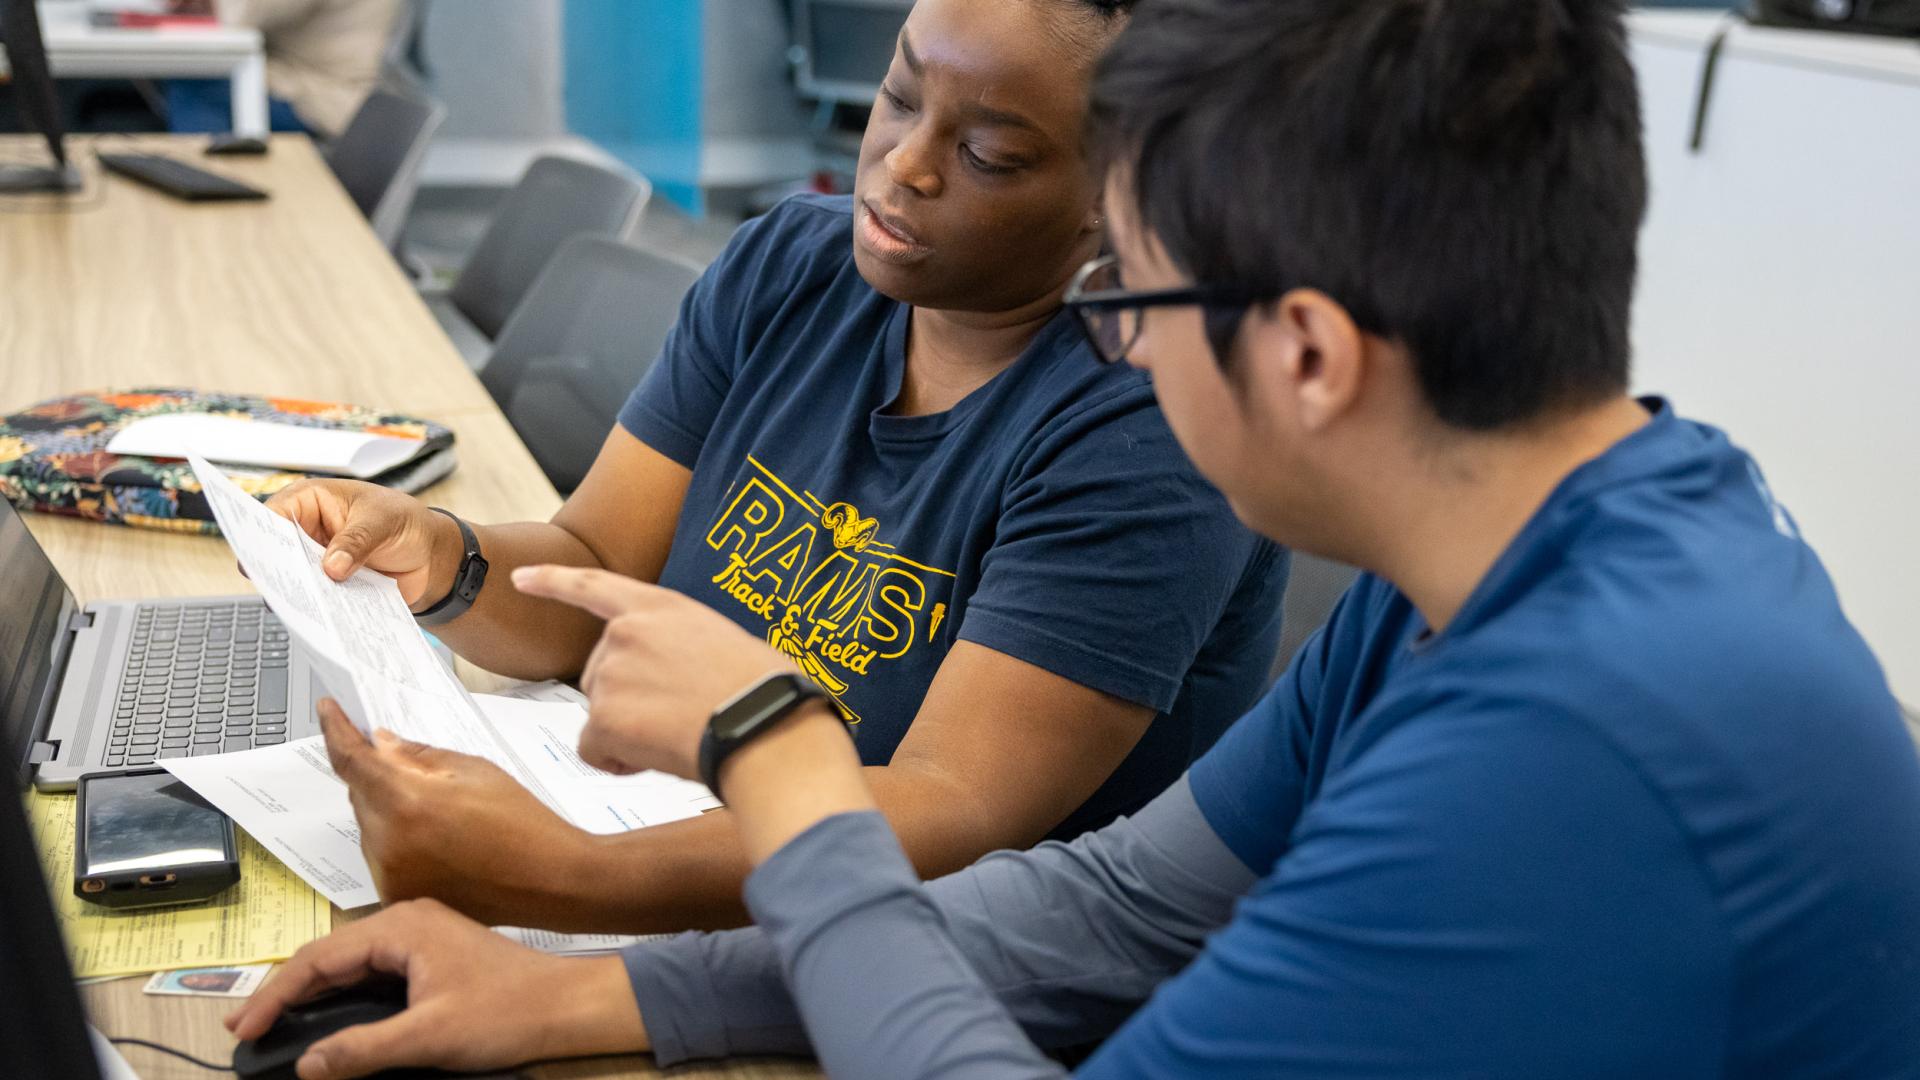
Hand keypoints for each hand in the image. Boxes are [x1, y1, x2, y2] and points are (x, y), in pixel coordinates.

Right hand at [225, 898, 644, 1079]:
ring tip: (271, 1023)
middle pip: (328, 956)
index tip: (242, 1028)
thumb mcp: (429, 1037)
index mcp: (402, 926)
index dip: (275, 994)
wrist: (566, 1005)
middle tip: (244, 1029)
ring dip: (311, 993)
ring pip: (349, 963)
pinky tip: (324, 1015)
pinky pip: (372, 970)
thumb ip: (363, 1049)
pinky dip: (342, 993)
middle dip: (285, 992)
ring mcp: (420, 935)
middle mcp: (406, 920)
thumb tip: (306, 1065)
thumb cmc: (507, 1013)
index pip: (319, 958)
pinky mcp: (431, 954)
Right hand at [265, 479, 457, 606]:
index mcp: (311, 501)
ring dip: (297, 593)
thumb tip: (331, 568)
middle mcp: (306, 531)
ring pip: (293, 579)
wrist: (432, 556)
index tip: (259, 557)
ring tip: (300, 609)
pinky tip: (320, 620)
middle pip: (276, 551)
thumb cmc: (406, 523)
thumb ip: (357, 541)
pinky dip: (317, 609)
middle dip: (277, 569)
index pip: (273, 514)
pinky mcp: (329, 587)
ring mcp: (315, 561)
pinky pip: (316, 599)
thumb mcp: (384, 522)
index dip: (260, 535)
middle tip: (278, 588)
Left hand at [318, 701, 594, 926]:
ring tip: (443, 818)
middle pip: (359, 794)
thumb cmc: (523, 823)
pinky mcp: (396, 897)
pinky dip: (398, 842)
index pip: (350, 759)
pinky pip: (381, 856)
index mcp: (406, 801)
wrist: (552, 882)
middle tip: (415, 772)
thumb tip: (381, 743)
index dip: (335, 730)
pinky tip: (440, 843)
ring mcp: (388, 875)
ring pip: (369, 826)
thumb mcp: (475, 770)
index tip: (328, 710)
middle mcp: (386, 842)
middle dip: (378, 777)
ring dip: (389, 812)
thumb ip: (419, 755)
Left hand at [510, 565, 797, 779]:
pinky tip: (659, 756)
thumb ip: (683, 649)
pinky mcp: (604, 715)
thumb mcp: (724, 643)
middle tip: (678, 717)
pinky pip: (595, 751)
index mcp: (661, 607)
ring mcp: (611, 672)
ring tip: (681, 734)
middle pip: (599, 675)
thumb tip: (683, 680)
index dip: (553, 581)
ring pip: (601, 717)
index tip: (520, 578)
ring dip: (629, 733)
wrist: (763, 726)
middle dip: (627, 702)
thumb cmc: (765, 691)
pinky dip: (619, 762)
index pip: (593, 586)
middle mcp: (626, 632)